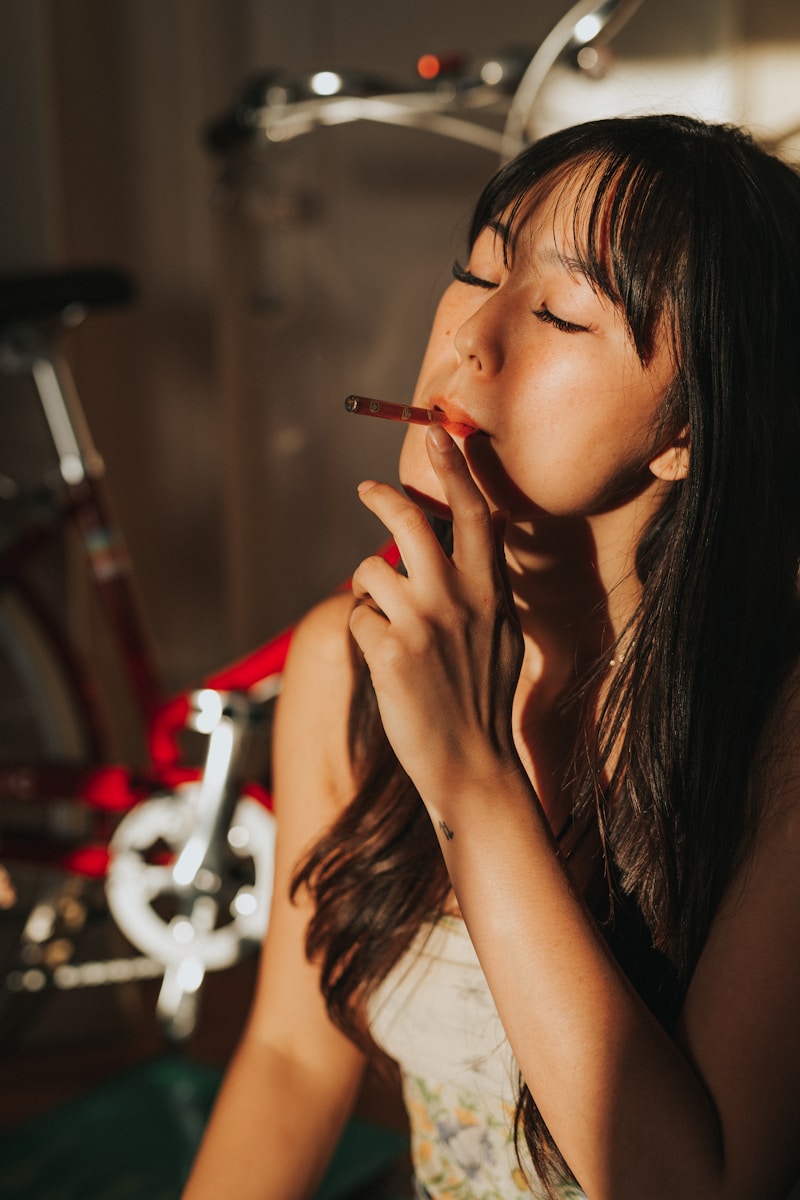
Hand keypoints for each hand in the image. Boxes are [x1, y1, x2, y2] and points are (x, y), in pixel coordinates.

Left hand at [349, 425, 523, 801]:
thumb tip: (470, 536)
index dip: (455, 470)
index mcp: (490, 590)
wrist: (474, 765)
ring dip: (369, 593)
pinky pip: (357, 617)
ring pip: (370, 573)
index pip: (474, 514)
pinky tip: (386, 664)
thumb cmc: (483, 700)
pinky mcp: (390, 651)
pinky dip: (364, 634)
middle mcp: (459, 598)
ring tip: (388, 627)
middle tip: (366, 489)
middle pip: (409, 523)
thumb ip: (482, 585)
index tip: (440, 434)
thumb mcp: (500, 633)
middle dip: (381, 498)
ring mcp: (423, 623)